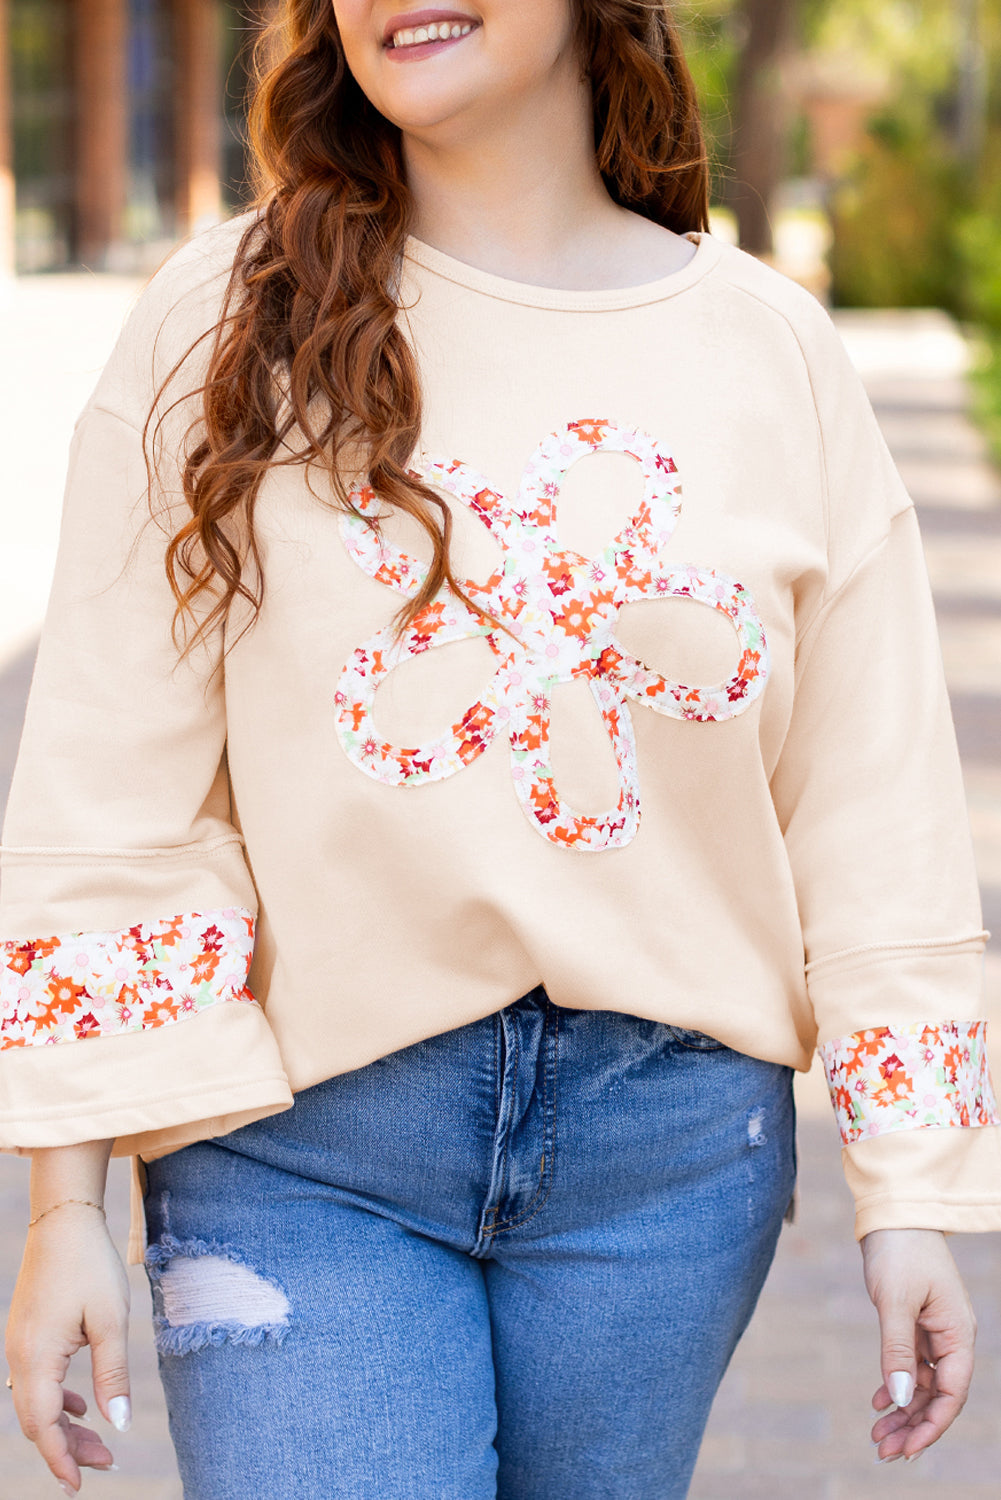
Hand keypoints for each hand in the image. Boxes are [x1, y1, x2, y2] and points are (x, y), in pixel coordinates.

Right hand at [5, 1205, 131, 1493]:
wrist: (65, 1220)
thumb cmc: (91, 1265)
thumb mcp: (111, 1321)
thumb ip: (113, 1376)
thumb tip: (120, 1425)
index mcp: (36, 1357)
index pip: (42, 1426)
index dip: (61, 1459)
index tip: (80, 1484)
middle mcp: (19, 1355)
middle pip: (36, 1420)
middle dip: (68, 1446)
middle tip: (106, 1461)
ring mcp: (19, 1343)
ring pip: (36, 1402)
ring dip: (64, 1424)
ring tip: (99, 1440)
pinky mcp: (27, 1333)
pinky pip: (35, 1380)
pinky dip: (56, 1400)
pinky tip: (81, 1405)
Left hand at [861, 1226, 975, 1462]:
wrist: (893, 1214)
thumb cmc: (899, 1251)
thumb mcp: (895, 1301)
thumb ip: (898, 1350)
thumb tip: (902, 1397)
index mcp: (958, 1334)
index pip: (952, 1394)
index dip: (931, 1426)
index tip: (907, 1450)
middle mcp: (952, 1338)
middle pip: (938, 1396)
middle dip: (913, 1426)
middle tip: (882, 1451)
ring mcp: (935, 1332)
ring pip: (924, 1384)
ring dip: (903, 1410)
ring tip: (876, 1434)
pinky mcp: (917, 1324)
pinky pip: (912, 1366)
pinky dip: (896, 1384)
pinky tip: (878, 1402)